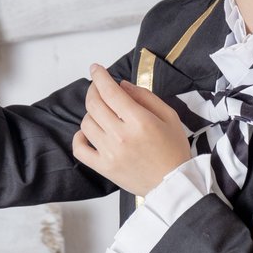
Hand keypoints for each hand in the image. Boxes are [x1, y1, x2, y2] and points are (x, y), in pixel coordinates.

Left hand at [72, 63, 191, 195]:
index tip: (96, 68)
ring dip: (91, 112)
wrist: (173, 184)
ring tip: (102, 112)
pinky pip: (80, 149)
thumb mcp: (169, 116)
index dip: (100, 76)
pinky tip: (88, 132)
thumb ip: (145, 97)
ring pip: (86, 123)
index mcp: (139, 121)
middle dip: (93, 90)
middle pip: (95, 104)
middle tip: (98, 86)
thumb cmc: (174, 149)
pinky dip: (79, 137)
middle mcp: (121, 136)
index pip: (110, 92)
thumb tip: (121, 85)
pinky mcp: (104, 168)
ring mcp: (110, 153)